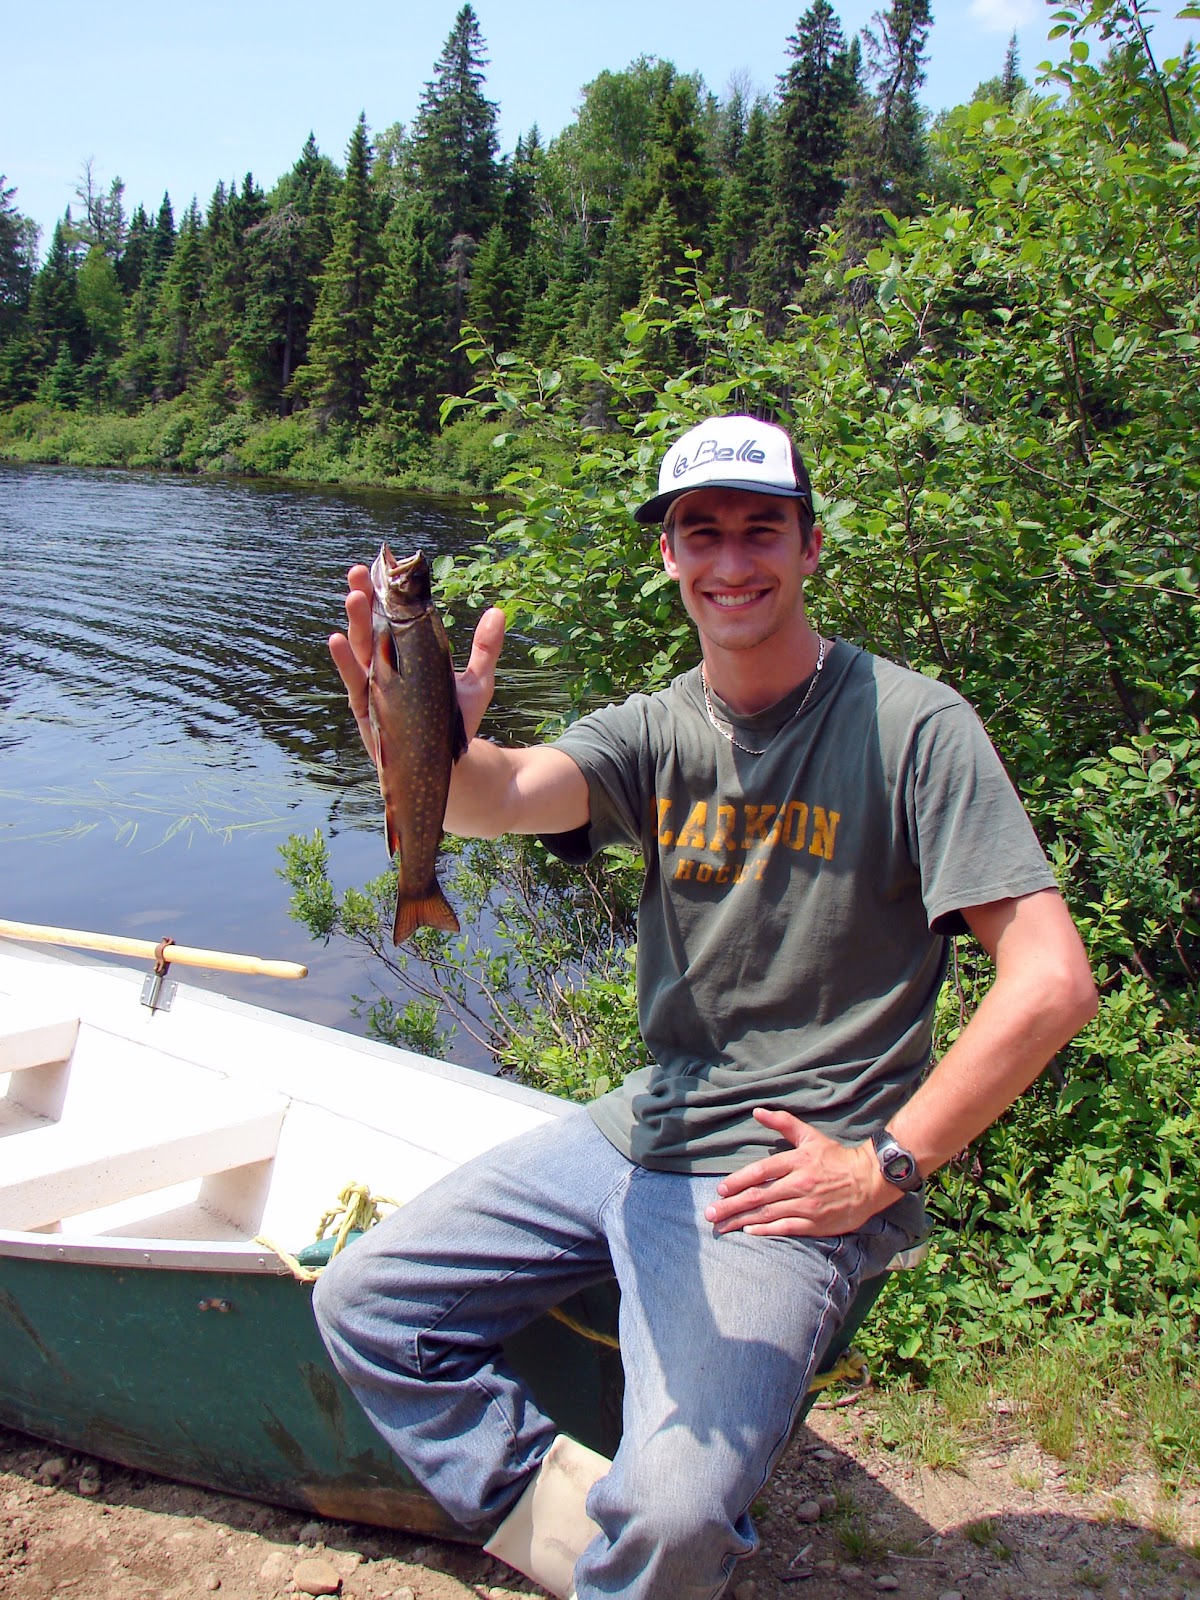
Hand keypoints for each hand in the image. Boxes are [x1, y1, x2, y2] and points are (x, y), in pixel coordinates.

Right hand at [327, 565, 506, 758]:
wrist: (451, 766)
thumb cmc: (457, 723)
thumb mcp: (478, 683)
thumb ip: (485, 650)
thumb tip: (500, 612)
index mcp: (410, 656)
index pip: (395, 619)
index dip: (387, 595)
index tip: (383, 566)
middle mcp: (389, 667)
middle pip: (373, 628)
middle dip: (364, 600)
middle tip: (358, 573)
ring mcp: (376, 687)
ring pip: (361, 651)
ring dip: (355, 624)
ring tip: (353, 598)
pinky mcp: (368, 709)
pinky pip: (355, 683)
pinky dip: (344, 662)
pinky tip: (336, 639)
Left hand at [704, 1108, 887, 1237]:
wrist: (869, 1180)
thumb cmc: (836, 1157)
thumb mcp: (810, 1136)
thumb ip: (783, 1123)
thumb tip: (757, 1112)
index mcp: (796, 1162)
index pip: (760, 1171)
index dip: (737, 1181)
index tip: (720, 1190)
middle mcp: (799, 1184)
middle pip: (758, 1196)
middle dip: (730, 1206)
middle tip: (710, 1214)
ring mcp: (807, 1206)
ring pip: (768, 1214)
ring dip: (741, 1221)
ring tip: (721, 1227)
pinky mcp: (816, 1224)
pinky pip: (786, 1228)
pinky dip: (766, 1231)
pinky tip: (749, 1231)